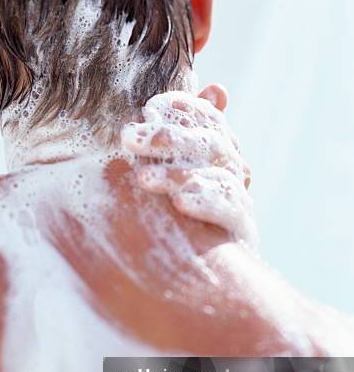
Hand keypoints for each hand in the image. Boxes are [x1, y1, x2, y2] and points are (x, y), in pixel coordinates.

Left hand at [121, 85, 257, 251]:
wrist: (199, 271)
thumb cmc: (175, 221)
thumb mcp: (162, 181)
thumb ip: (164, 145)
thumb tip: (185, 99)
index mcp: (214, 155)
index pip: (207, 120)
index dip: (183, 109)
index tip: (151, 107)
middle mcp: (233, 172)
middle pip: (211, 143)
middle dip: (169, 136)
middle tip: (128, 138)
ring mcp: (240, 199)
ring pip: (220, 175)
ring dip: (179, 174)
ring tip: (143, 179)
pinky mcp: (244, 229)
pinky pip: (231, 209)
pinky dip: (206, 203)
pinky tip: (180, 203)